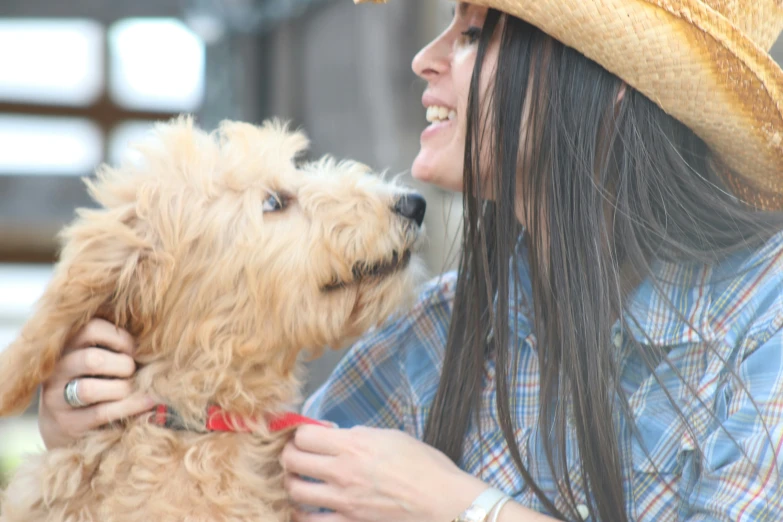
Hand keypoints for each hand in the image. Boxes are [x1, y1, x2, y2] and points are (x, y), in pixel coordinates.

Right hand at [38, 318, 153, 448]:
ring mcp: (57, 399)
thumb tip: (153, 340)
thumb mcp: (97, 359)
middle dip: (123, 365)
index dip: (119, 337)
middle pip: (91, 359)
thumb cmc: (93, 380)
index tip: (133, 349)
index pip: (90, 329)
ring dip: (122, 388)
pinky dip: (130, 406)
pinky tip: (148, 402)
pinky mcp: (68, 424)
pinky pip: (101, 413)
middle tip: (133, 371)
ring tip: (133, 388)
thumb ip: (114, 346)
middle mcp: (57, 371)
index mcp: (66, 348)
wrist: (62, 424)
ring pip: (89, 389)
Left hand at [281, 425, 488, 521]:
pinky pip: (310, 521)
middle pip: (292, 460)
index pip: (303, 435)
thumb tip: (342, 435)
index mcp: (353, 444)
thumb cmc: (426, 466)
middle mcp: (341, 471)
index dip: (300, 432)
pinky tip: (305, 509)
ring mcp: (342, 501)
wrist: (443, 503)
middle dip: (288, 454)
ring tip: (299, 480)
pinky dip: (302, 514)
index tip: (305, 434)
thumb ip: (361, 435)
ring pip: (295, 490)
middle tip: (295, 455)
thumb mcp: (393, 436)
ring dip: (293, 483)